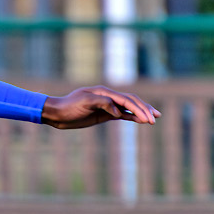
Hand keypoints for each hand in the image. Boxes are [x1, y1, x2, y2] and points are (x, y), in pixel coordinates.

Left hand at [40, 85, 157, 129]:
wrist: (57, 113)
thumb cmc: (68, 106)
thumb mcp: (84, 103)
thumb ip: (103, 104)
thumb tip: (119, 112)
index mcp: (105, 93)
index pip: (126, 100)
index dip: (138, 108)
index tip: (147, 118)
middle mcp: (108, 97)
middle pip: (132, 102)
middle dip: (145, 110)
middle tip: (156, 119)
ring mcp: (107, 106)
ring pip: (129, 108)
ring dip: (141, 112)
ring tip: (154, 119)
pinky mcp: (104, 114)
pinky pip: (122, 114)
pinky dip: (132, 117)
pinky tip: (140, 121)